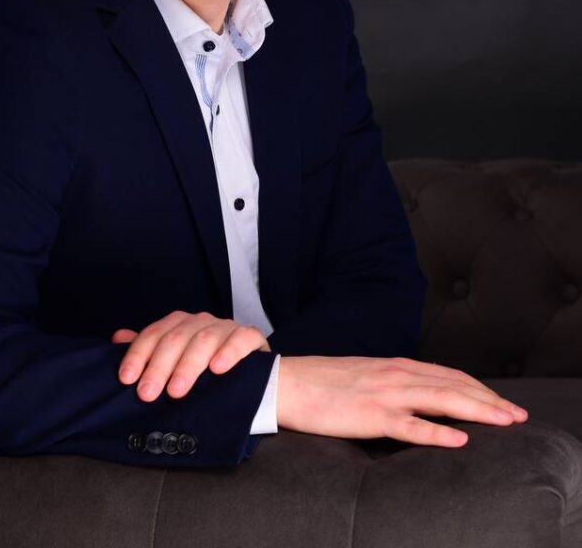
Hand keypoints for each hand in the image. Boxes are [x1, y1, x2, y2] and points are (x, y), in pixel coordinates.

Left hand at [111, 310, 270, 401]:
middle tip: (147, 394)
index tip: (126, 379)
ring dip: (188, 366)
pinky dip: (228, 353)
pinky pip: (240, 339)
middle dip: (159, 367)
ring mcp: (226, 328)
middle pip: (176, 338)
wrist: (256, 372)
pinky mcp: (250, 336)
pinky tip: (218, 368)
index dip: (138, 355)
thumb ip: (149, 348)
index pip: (153, 334)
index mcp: (180, 324)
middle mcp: (201, 322)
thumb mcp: (176, 358)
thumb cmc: (208, 365)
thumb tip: (117, 338)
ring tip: (176, 390)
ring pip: (204, 340)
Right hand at [276, 355, 528, 447]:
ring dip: (478, 411)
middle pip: (453, 385)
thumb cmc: (321, 383)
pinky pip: (409, 426)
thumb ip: (391, 382)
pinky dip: (437, 433)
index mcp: (393, 365)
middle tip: (519, 415)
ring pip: (441, 400)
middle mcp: (395, 374)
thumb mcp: (364, 375)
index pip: (447, 373)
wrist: (285, 383)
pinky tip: (459, 440)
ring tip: (505, 422)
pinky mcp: (370, 416)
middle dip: (490, 400)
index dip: (479, 387)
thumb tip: (415, 395)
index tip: (502, 401)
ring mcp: (384, 394)